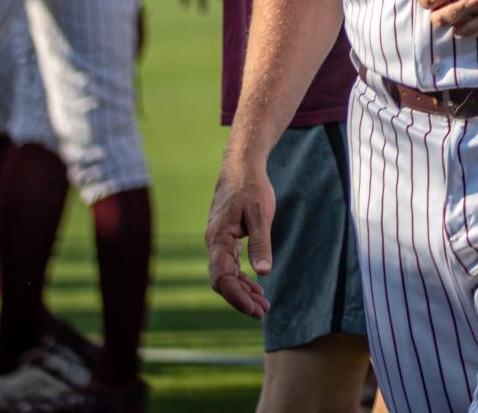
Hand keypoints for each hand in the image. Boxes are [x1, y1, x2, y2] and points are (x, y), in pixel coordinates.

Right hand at [205, 153, 275, 318]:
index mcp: (219, 239)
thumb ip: (261, 243)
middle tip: (263, 311)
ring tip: (263, 304)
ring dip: (243, 290)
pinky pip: (230, 264)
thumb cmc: (252, 187)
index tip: (253, 309)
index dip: (236, 296)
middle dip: (242, 298)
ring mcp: (218, 241)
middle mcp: (214, 243)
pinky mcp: (225, 238)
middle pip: (223, 280)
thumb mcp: (261, 213)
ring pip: (227, 274)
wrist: (241, 167)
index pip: (222, 277)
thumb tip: (263, 272)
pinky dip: (242, 277)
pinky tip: (255, 285)